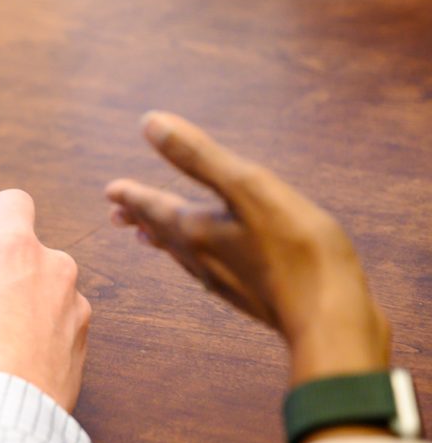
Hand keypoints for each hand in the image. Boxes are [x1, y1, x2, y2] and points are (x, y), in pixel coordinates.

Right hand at [0, 190, 91, 410]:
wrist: (7, 416)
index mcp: (14, 249)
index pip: (11, 201)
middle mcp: (53, 266)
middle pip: (26, 250)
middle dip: (0, 269)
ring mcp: (74, 303)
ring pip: (43, 286)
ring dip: (21, 299)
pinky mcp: (84, 338)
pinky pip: (57, 319)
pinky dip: (38, 328)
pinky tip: (14, 357)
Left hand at [105, 111, 389, 385]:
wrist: (331, 320)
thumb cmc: (296, 249)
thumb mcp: (248, 188)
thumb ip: (198, 156)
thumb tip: (149, 122)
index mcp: (196, 230)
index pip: (153, 207)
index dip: (132, 196)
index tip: (111, 191)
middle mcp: (202, 258)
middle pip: (163, 233)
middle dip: (141, 218)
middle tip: (116, 215)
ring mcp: (227, 282)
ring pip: (184, 255)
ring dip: (164, 240)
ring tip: (149, 237)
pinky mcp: (252, 297)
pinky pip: (210, 272)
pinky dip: (196, 260)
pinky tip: (209, 266)